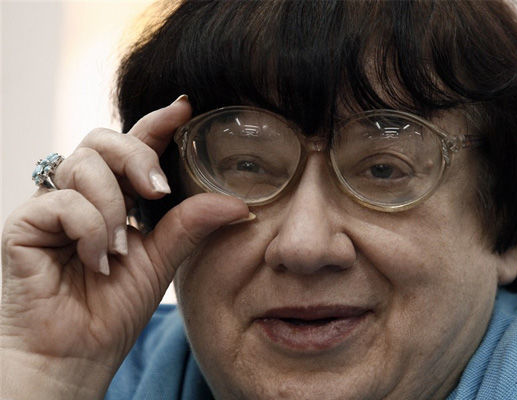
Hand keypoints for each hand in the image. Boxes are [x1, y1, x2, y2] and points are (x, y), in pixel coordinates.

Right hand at [0, 96, 249, 398]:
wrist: (76, 353)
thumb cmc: (113, 307)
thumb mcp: (162, 259)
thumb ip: (191, 225)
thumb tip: (239, 203)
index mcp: (115, 196)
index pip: (134, 145)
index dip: (157, 121)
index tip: (186, 107)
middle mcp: (80, 192)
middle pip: (102, 138)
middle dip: (136, 156)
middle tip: (158, 191)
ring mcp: (49, 204)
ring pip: (83, 164)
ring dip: (113, 208)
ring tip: (120, 251)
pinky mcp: (23, 223)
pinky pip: (62, 201)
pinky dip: (90, 231)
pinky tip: (96, 262)